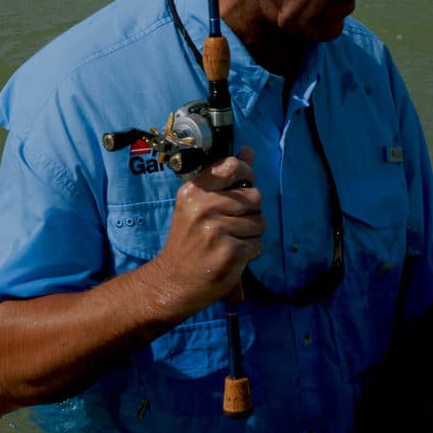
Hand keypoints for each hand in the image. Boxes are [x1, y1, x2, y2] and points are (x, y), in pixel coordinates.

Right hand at [146, 147, 264, 318]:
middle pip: (255, 197)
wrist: (172, 281)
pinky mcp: (230, 252)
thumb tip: (248, 150)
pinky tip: (232, 255)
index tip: (243, 185)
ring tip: (230, 241)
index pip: (232, 166)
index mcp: (194, 192)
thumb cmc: (189, 241)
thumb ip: (225, 177)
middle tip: (232, 224)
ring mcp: (216, 230)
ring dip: (252, 234)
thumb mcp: (198, 204)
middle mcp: (203, 208)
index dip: (246, 174)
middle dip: (251, 212)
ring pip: (260, 222)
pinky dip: (251, 251)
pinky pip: (258, 244)